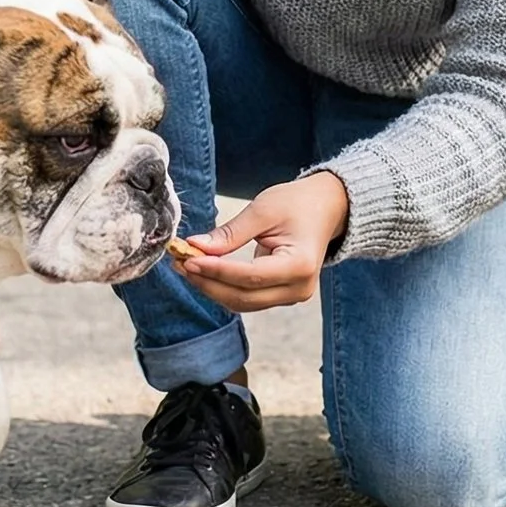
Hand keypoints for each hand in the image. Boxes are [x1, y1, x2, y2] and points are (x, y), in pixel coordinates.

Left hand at [173, 172, 348, 312]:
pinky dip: (222, 287)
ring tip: (185, 265)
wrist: (326, 209)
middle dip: (208, 283)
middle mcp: (299, 289)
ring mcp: (292, 296)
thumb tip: (195, 247)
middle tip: (180, 263)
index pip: (250, 277)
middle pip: (243, 297)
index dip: (217, 271)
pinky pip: (246, 297)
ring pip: (242, 302)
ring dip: (211, 287)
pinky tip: (202, 271)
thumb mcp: (263, 210)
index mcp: (300, 265)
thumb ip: (230, 233)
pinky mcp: (281, 295)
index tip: (189, 259)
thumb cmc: (297, 204)